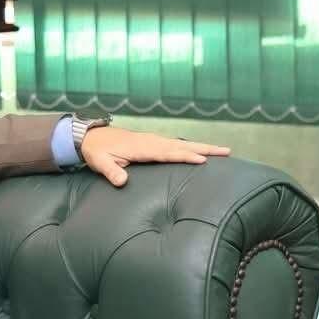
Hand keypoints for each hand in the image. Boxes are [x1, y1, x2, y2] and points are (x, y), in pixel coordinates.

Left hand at [80, 126, 230, 187]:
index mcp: (142, 147)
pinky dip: (191, 147)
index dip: (186, 156)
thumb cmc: (97, 151)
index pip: (169, 153)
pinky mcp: (154, 143)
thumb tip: (122, 182)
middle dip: (205, 148)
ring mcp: (154, 141)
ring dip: (203, 147)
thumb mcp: (100, 162)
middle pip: (183, 145)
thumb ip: (111, 172)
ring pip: (183, 144)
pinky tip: (200, 151)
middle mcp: (152, 142)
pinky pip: (177, 145)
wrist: (91, 136)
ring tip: (222, 151)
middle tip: (227, 151)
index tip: (203, 159)